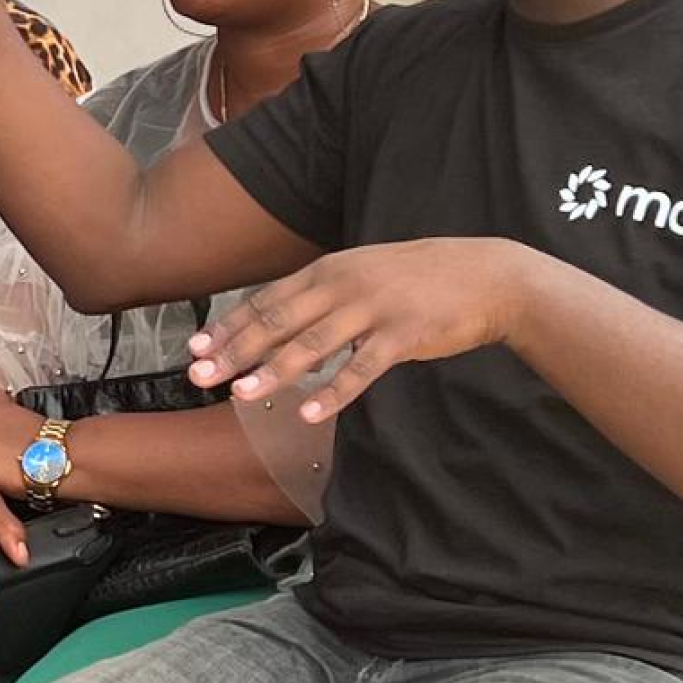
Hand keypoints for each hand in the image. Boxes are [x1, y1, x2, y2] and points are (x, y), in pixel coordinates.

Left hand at [190, 241, 535, 423]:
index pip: (266, 300)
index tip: (196, 348)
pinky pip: (361, 369)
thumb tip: (279, 320)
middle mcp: (343, 285)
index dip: (229, 326)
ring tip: (240, 395)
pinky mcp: (403, 335)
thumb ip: (322, 294)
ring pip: (312, 344)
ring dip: (273, 372)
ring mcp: (373, 309)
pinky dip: (334, 392)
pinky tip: (308, 412)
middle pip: (277, 322)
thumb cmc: (419, 279)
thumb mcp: (363, 272)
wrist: (486, 276)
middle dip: (234, 350)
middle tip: (199, 375)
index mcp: (328, 270)